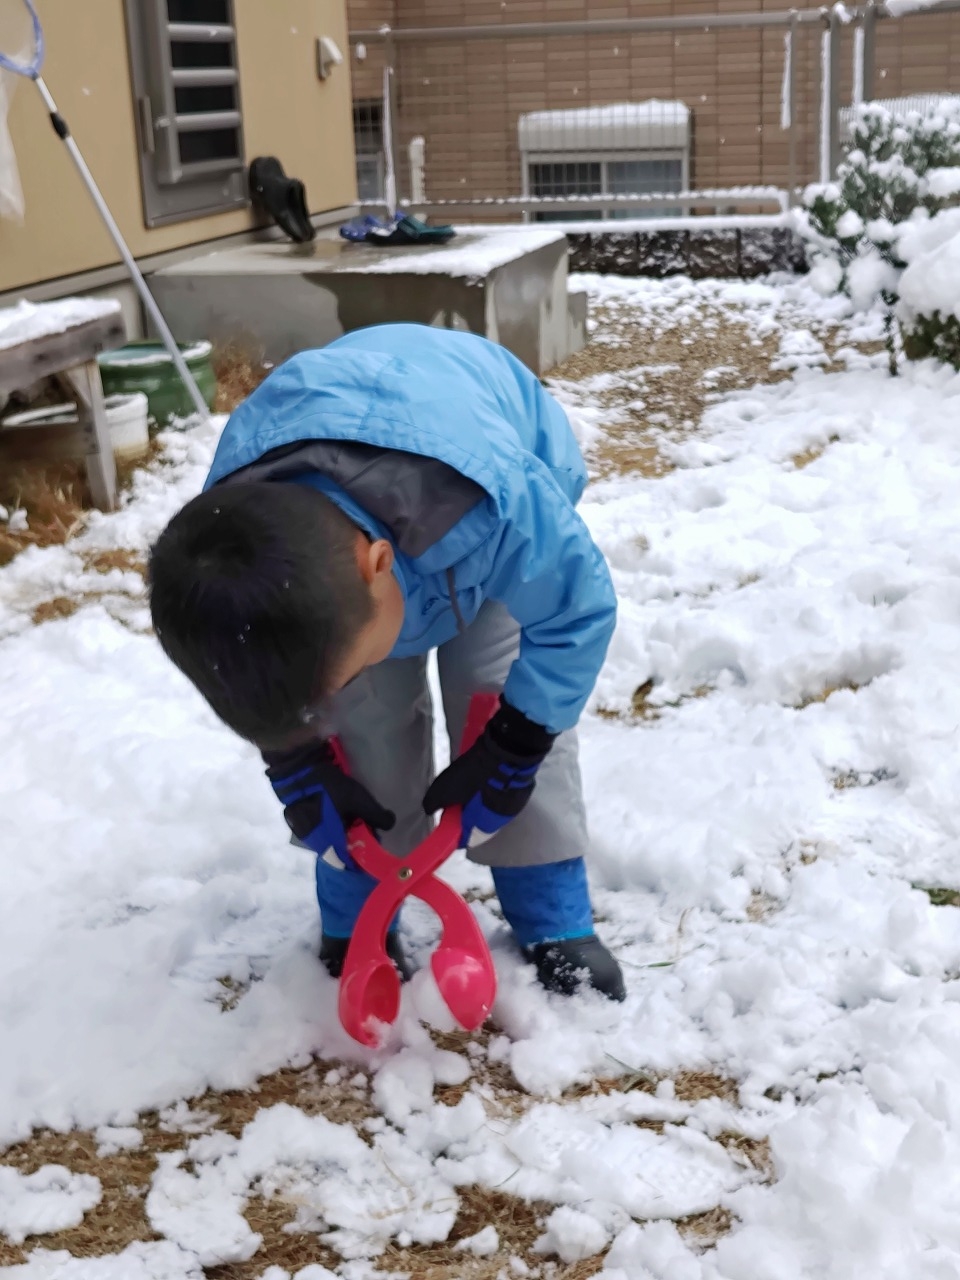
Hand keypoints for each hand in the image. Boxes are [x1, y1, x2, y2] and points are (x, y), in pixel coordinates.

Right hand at [264, 741, 394, 864]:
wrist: (297, 769)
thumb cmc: (329, 788)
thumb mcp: (358, 800)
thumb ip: (377, 816)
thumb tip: (391, 824)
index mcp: (327, 843)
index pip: (345, 862)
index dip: (359, 860)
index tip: (372, 852)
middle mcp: (313, 842)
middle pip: (336, 852)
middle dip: (352, 845)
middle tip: (367, 832)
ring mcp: (303, 832)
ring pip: (327, 841)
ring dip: (341, 835)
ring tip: (355, 822)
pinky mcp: (298, 821)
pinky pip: (319, 831)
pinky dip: (331, 827)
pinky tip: (340, 814)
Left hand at [423, 698, 555, 847]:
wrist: (505, 753)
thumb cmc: (471, 778)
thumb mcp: (441, 791)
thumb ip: (432, 805)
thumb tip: (431, 811)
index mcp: (482, 828)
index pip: (463, 839)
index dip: (451, 827)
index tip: (444, 814)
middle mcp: (500, 822)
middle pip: (478, 823)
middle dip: (466, 812)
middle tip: (456, 796)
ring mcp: (514, 807)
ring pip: (491, 809)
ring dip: (480, 800)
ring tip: (470, 783)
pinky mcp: (521, 791)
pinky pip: (501, 795)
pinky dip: (491, 789)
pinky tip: (484, 776)